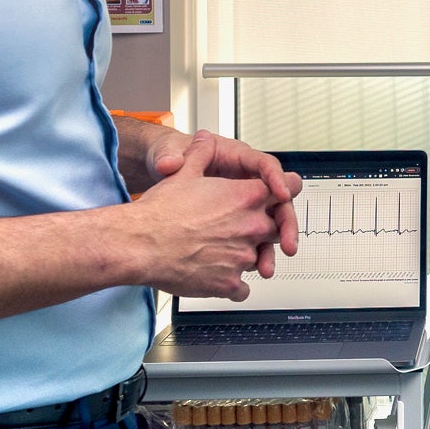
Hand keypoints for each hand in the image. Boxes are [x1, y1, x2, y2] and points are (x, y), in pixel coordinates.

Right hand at [147, 128, 300, 275]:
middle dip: (263, 229)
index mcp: (247, 196)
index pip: (289, 189)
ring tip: (220, 252)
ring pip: (260, 258)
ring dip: (246, 257)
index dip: (285, 192)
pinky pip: (244, 288)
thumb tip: (204, 140)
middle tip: (240, 230)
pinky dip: (233, 285)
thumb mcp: (184, 172)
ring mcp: (244, 257)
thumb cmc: (161, 212)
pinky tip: (218, 276)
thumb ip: (201, 154)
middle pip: (277, 228)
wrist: (140, 244)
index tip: (283, 198)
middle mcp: (252, 226)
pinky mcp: (231, 283)